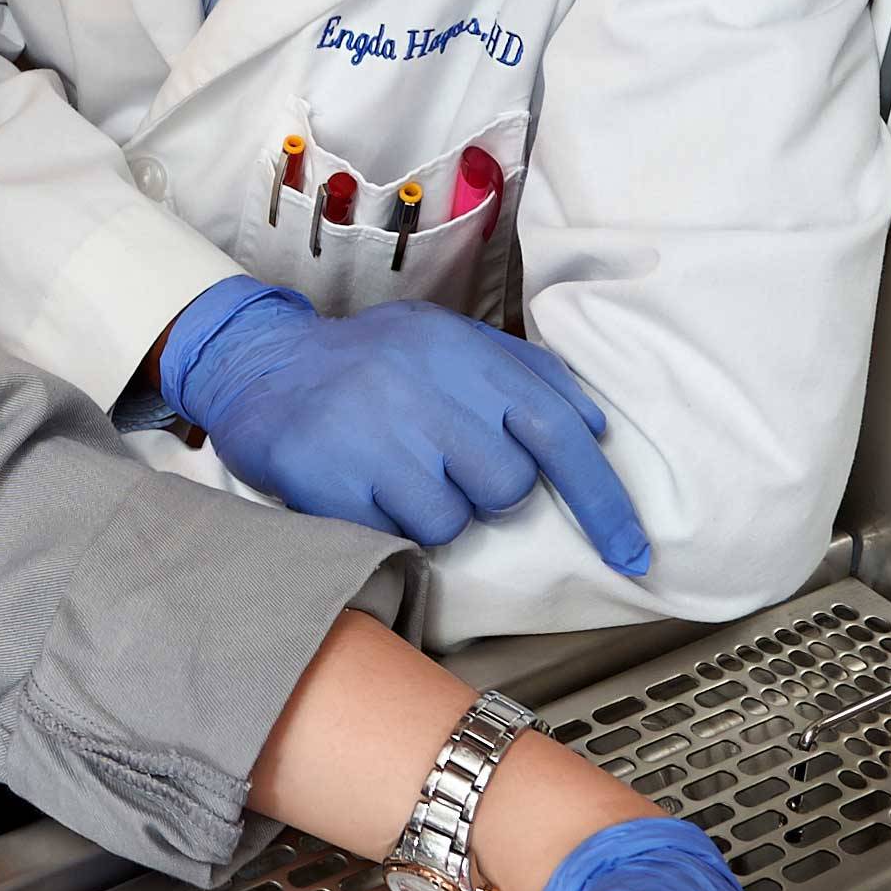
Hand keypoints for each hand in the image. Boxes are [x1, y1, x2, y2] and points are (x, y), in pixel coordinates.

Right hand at [160, 281, 649, 573]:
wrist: (259, 366)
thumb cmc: (370, 364)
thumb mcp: (446, 340)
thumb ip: (520, 372)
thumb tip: (593, 421)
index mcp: (464, 352)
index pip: (558, 429)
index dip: (602, 496)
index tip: (631, 550)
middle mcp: (426, 388)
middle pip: (507, 486)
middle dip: (484, 489)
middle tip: (441, 461)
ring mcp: (377, 434)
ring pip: (454, 519)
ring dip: (433, 509)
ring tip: (396, 470)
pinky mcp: (334, 478)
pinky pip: (397, 533)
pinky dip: (389, 521)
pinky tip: (363, 485)